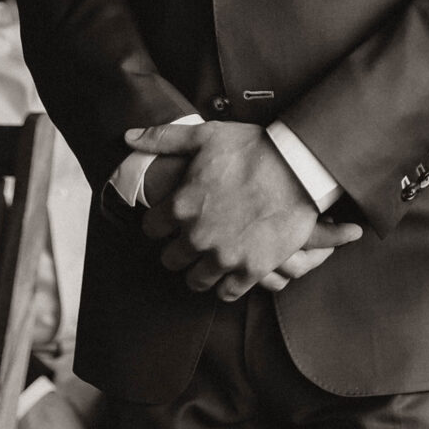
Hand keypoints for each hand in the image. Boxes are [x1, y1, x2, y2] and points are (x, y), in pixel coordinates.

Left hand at [127, 121, 363, 299]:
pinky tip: (232, 271)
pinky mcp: (250, 270)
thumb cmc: (254, 148)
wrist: (300, 166)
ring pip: (195, 281)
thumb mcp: (206, 135)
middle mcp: (197, 236)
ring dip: (201, 270)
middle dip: (179, 249)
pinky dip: (227, 285)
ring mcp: (223, 256)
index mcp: (181, 205)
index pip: (151, 228)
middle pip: (170, 259)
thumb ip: (164, 138)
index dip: (162, 222)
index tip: (174, 218)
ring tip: (213, 257)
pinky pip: (226, 293)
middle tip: (195, 238)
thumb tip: (128, 138)